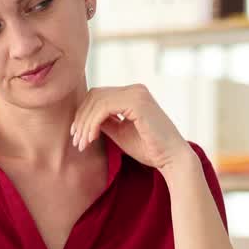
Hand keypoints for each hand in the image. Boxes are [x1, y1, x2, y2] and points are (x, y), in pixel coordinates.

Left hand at [71, 85, 191, 171]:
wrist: (172, 159)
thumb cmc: (149, 149)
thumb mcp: (120, 133)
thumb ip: (105, 122)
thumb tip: (83, 117)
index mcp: (133, 94)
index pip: (98, 96)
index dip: (83, 114)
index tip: (77, 135)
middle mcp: (135, 89)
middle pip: (95, 95)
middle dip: (81, 119)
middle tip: (76, 141)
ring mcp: (137, 93)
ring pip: (97, 101)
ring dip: (85, 124)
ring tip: (82, 144)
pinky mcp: (137, 102)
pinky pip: (104, 108)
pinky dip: (93, 123)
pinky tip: (92, 138)